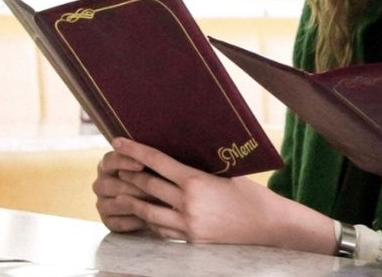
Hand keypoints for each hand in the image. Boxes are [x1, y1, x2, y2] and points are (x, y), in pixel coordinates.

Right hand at [91, 144, 151, 232]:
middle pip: (110, 184)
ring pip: (116, 203)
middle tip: (157, 187)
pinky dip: (137, 220)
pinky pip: (120, 222)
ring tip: (160, 201)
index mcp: (107, 165)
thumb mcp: (151, 166)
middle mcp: (100, 184)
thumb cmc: (155, 177)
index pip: (109, 160)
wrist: (157, 204)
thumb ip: (148, 158)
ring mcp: (102, 204)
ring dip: (139, 202)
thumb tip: (156, 154)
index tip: (142, 164)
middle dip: (135, 185)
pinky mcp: (108, 222)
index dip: (124, 162)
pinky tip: (154, 217)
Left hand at [99, 137, 333, 251]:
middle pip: (147, 186)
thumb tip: (174, 156)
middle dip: (128, 174)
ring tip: (119, 194)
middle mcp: (188, 202)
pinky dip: (152, 221)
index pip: (157, 161)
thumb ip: (196, 169)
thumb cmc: (248, 193)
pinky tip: (146, 215)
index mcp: (196, 180)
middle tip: (113, 166)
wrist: (267, 223)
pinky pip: (162, 229)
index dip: (134, 150)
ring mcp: (187, 224)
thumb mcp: (223, 173)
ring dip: (131, 201)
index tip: (118, 141)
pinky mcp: (190, 240)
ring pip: (147, 212)